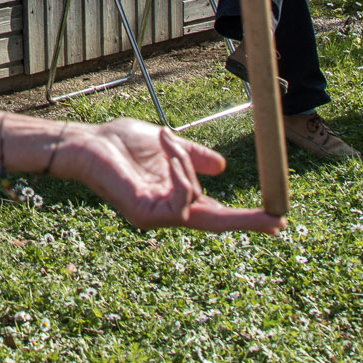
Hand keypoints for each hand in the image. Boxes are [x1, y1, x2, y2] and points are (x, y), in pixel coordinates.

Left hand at [58, 118, 284, 233]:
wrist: (87, 142)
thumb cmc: (118, 143)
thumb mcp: (167, 146)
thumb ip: (192, 157)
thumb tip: (222, 168)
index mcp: (174, 198)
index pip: (215, 213)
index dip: (244, 217)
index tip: (276, 219)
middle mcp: (167, 213)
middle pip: (216, 223)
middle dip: (246, 222)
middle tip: (276, 221)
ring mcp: (155, 218)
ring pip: (196, 199)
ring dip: (186, 164)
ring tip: (165, 139)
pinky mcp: (144, 216)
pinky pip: (180, 200)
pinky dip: (180, 173)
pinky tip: (167, 152)